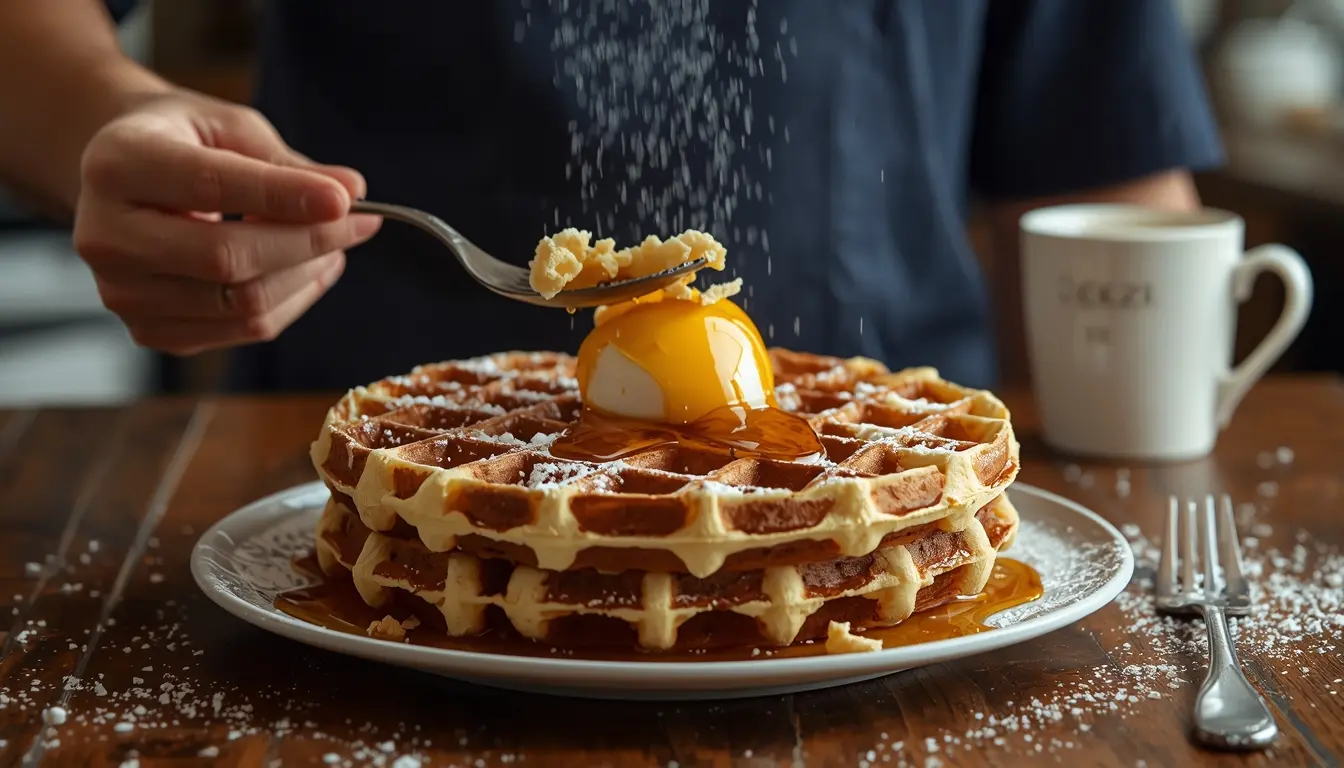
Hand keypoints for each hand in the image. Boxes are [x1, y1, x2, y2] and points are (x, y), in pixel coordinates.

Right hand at [74, 91, 381, 354]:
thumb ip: (285, 162)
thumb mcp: (229, 127)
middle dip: (310, 242)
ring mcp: (121, 293)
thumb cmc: (182, 142)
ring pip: (243, 304)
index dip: (286, 197)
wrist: (123, 177)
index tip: (345, 199)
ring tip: (335, 245)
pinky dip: (290, 302)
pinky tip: (307, 271)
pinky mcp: (148, 331)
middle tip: (361, 223)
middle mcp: (106, 235)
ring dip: (307, 276)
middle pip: (228, 258)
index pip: (212, 187)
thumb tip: (352, 191)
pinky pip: (242, 330)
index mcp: (118, 166)